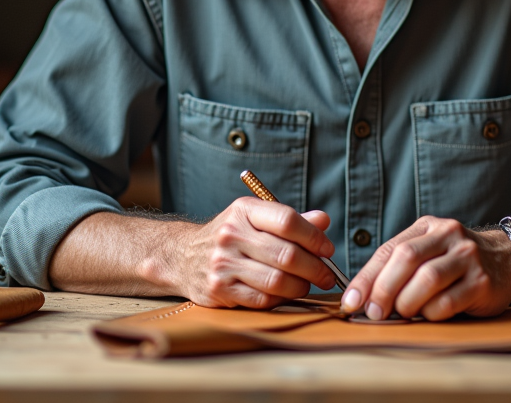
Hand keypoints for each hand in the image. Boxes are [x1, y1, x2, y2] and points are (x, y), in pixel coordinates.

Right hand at [179, 197, 336, 308]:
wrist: (182, 257)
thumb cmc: (231, 236)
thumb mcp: (255, 219)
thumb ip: (290, 221)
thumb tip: (324, 221)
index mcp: (244, 210)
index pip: (287, 220)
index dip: (314, 237)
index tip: (328, 249)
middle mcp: (231, 235)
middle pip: (286, 254)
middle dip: (315, 268)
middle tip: (327, 275)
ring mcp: (223, 264)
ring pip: (276, 281)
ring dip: (301, 286)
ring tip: (308, 285)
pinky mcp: (218, 290)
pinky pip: (262, 299)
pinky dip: (281, 299)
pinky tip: (286, 294)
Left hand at [340, 216, 510, 320]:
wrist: (507, 260)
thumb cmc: (455, 261)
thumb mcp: (429, 250)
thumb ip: (400, 265)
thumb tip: (362, 296)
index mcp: (428, 227)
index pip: (390, 249)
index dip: (366, 277)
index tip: (351, 300)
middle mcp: (449, 236)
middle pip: (406, 259)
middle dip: (383, 289)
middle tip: (374, 312)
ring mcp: (468, 257)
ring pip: (427, 279)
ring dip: (407, 302)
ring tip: (402, 313)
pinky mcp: (482, 282)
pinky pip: (448, 302)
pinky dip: (431, 313)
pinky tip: (429, 315)